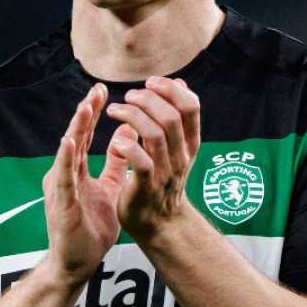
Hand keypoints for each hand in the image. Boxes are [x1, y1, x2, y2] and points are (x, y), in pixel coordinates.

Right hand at [40, 84, 132, 285]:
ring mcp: (61, 189)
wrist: (76, 264)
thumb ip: (115, 164)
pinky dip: (66, 158)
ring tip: (85, 107)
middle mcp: (64, 175)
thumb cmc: (90, 229)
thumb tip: (127, 134)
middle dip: (85, 113)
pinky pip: (64, 178)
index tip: (101, 91)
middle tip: (95, 90)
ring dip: (76, 129)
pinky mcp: (62, 204)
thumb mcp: (109, 189)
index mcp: (76, 172)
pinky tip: (70, 141)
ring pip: (68, 154)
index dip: (92, 114)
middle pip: (75, 138)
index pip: (84, 137)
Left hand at [104, 75, 201, 238]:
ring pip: (155, 135)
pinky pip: (142, 163)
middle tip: (128, 97)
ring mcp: (166, 172)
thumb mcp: (177, 147)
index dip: (171, 89)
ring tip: (115, 111)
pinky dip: (127, 147)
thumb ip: (178, 117)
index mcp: (190, 143)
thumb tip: (181, 83)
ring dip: (133, 117)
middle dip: (147, 99)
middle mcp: (182, 156)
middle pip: (171, 117)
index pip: (191, 107)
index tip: (151, 83)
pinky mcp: (148, 188)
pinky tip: (115, 141)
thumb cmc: (163, 179)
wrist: (160, 223)